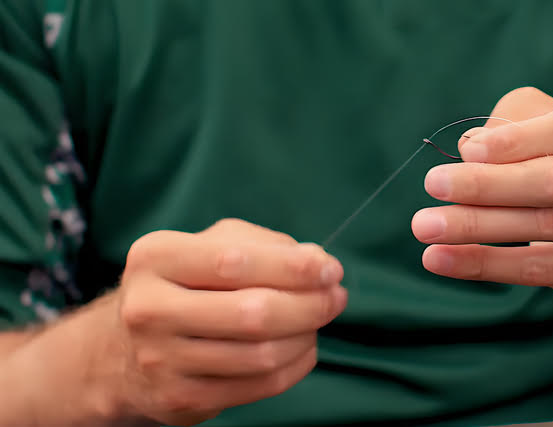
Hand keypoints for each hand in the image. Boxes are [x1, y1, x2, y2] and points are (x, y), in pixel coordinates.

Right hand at [112, 219, 345, 425]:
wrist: (124, 349)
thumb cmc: (185, 284)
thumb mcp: (212, 245)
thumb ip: (266, 245)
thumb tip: (318, 263)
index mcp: (156, 258)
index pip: (236, 262)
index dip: (293, 267)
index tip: (330, 270)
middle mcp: (149, 309)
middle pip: (253, 313)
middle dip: (309, 305)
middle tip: (336, 297)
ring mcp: (161, 360)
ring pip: (261, 355)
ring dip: (305, 336)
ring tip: (317, 320)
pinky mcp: (180, 399)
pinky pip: (259, 387)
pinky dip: (295, 366)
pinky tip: (302, 348)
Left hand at [412, 87, 552, 299]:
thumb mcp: (539, 122)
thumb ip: (509, 124)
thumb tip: (471, 150)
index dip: (519, 141)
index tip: (468, 151)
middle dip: (487, 185)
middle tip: (432, 185)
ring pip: (546, 227)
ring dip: (478, 227)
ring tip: (425, 226)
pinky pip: (542, 269)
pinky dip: (485, 264)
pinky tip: (441, 259)